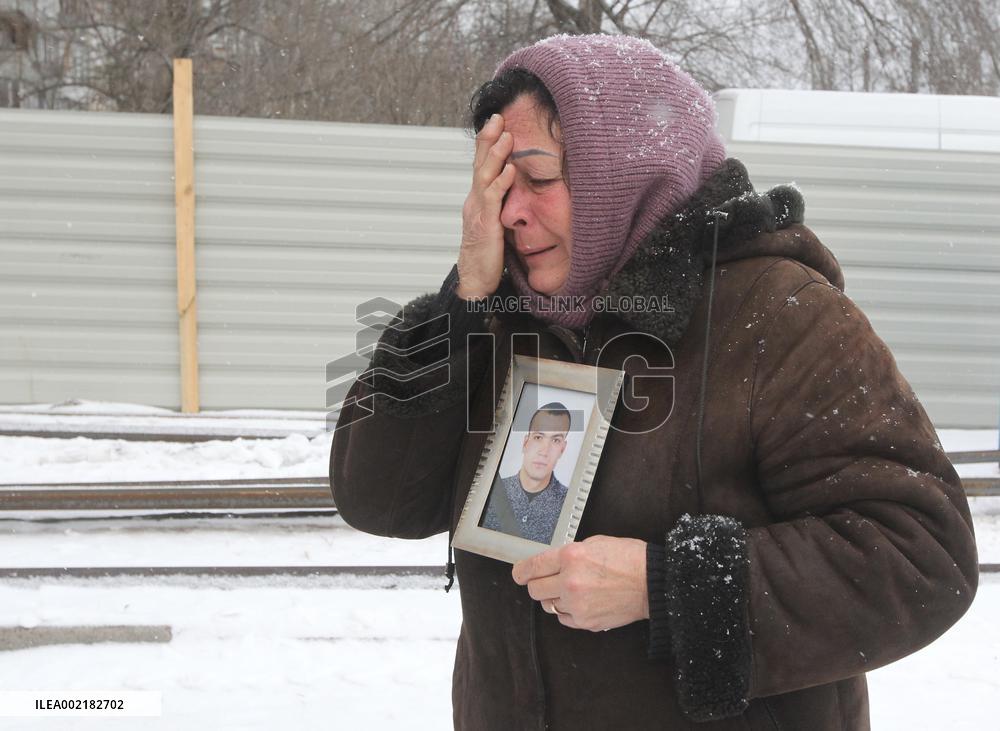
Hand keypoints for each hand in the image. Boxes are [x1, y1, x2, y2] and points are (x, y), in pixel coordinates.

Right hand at [456, 113, 514, 299]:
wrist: (474, 280)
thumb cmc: (487, 254)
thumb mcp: (494, 222)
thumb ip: (500, 204)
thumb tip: (512, 187)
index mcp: (476, 199)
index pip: (480, 165)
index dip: (487, 143)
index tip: (497, 123)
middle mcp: (474, 201)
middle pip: (479, 164)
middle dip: (488, 139)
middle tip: (498, 117)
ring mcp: (478, 211)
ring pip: (484, 176)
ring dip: (496, 155)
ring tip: (506, 136)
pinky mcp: (485, 225)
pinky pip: (493, 200)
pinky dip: (501, 183)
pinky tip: (509, 170)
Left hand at [511, 535, 648, 631]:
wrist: (652, 583)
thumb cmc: (629, 559)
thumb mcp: (595, 543)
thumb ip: (570, 553)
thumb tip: (552, 562)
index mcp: (570, 556)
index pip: (532, 566)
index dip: (521, 571)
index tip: (518, 573)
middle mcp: (570, 581)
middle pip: (534, 589)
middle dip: (538, 584)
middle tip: (547, 581)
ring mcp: (577, 604)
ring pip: (548, 605)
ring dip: (554, 598)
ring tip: (572, 591)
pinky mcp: (586, 622)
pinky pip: (564, 618)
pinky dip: (568, 611)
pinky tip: (582, 602)